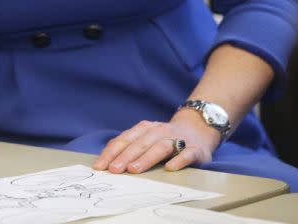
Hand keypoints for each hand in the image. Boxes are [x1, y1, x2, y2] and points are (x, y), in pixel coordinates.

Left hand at [92, 112, 221, 174]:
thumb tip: (107, 164)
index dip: (111, 152)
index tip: (100, 166)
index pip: (125, 139)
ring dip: (146, 158)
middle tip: (114, 169)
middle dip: (125, 156)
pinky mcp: (195, 149)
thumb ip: (130, 148)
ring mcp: (178, 139)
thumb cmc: (165, 138)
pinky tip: (169, 168)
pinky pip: (186, 153)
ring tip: (134, 169)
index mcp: (145, 129)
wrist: (198, 128)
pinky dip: (178, 160)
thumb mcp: (146, 138)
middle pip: (140, 143)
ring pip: (160, 147)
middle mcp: (160, 131)